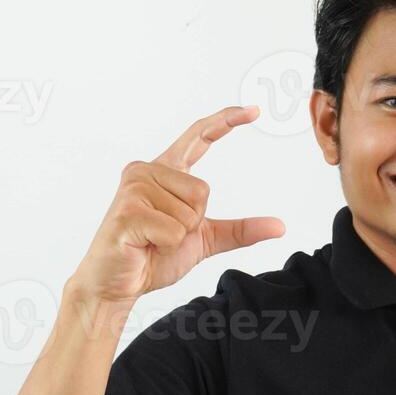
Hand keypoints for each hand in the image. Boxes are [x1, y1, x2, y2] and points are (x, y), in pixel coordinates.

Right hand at [73, 105, 284, 302]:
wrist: (116, 284)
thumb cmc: (153, 256)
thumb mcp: (203, 240)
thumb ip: (239, 230)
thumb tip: (280, 227)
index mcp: (164, 172)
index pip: (198, 138)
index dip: (225, 122)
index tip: (253, 110)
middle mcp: (146, 171)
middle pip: (203, 191)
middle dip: (193, 223)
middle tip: (164, 235)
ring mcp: (134, 188)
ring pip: (189, 212)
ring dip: (178, 235)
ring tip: (151, 239)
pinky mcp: (128, 211)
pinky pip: (173, 229)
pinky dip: (165, 245)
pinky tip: (143, 245)